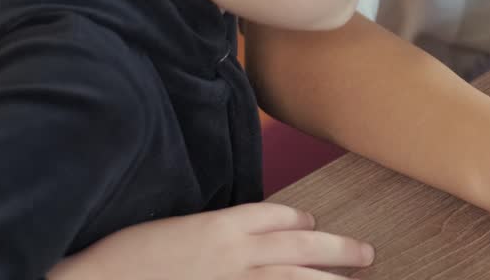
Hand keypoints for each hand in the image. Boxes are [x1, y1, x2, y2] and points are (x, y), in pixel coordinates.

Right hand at [48, 203, 372, 279]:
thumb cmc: (122, 259)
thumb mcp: (173, 234)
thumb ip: (207, 236)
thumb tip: (229, 241)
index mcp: (220, 225)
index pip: (276, 215)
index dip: (298, 220)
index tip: (312, 223)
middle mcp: (235, 254)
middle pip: (301, 247)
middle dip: (338, 249)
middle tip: (366, 255)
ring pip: (295, 277)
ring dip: (328, 279)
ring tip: (354, 279)